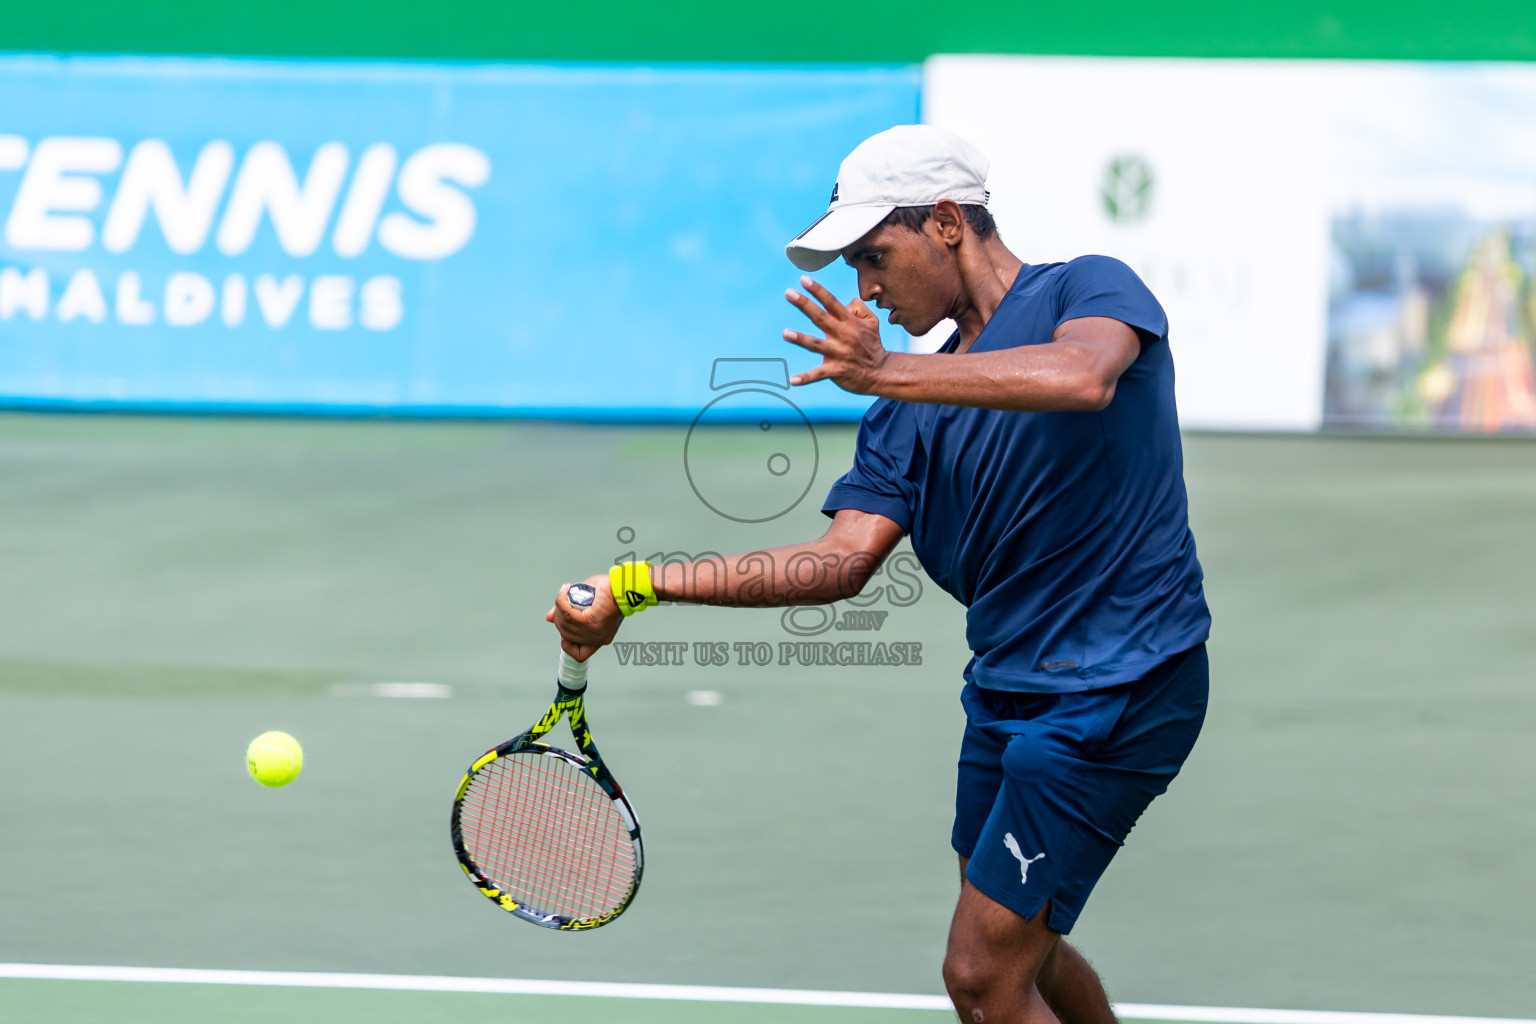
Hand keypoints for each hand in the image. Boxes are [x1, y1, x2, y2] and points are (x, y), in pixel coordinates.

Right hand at [545, 574, 622, 660]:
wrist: (623, 585)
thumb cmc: (609, 591)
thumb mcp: (584, 602)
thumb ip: (568, 612)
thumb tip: (549, 618)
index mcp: (598, 640)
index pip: (578, 653)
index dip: (566, 640)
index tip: (564, 623)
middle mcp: (597, 640)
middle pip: (566, 635)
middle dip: (559, 617)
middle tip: (562, 600)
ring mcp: (595, 633)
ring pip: (565, 623)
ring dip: (560, 606)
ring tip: (564, 593)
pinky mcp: (592, 622)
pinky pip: (569, 614)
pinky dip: (562, 602)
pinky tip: (565, 591)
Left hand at [783, 276, 888, 391]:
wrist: (880, 373)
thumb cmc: (872, 345)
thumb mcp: (872, 322)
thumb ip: (859, 308)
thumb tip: (846, 302)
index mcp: (849, 322)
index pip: (831, 302)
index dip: (817, 290)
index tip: (803, 279)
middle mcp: (843, 335)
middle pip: (820, 317)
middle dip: (804, 304)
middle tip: (788, 293)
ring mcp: (839, 353)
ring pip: (816, 345)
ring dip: (800, 339)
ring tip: (785, 333)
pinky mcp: (836, 371)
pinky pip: (818, 374)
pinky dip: (806, 378)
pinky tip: (792, 380)